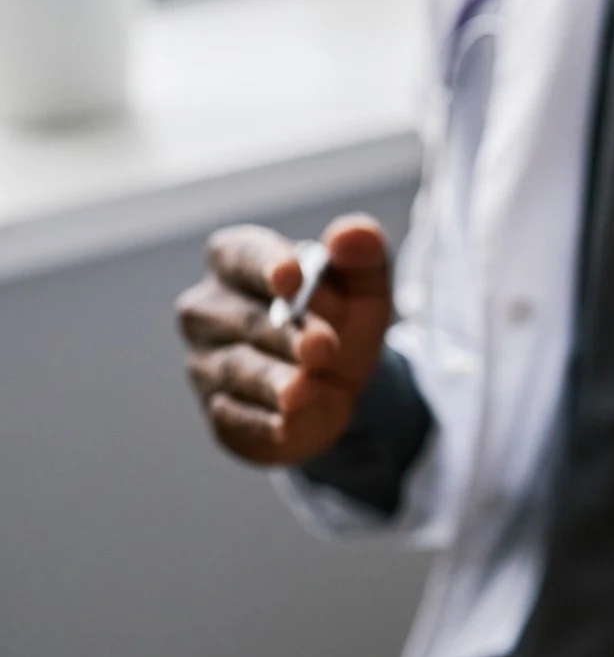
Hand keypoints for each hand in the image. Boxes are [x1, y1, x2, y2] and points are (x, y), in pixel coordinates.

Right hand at [174, 215, 393, 465]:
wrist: (342, 380)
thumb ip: (363, 253)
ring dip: (272, 380)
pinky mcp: (221, 414)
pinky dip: (265, 422)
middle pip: (242, 319)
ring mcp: (208, 364)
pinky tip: (291, 422)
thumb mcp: (363, 284)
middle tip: (322, 345)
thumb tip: (351, 234)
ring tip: (304, 388)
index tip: (291, 276)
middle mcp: (209, 312)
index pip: (238, 255)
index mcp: (236, 263)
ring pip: (237, 370)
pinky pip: (237, 418)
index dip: (262, 265)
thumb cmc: (340, 315)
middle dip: (283, 333)